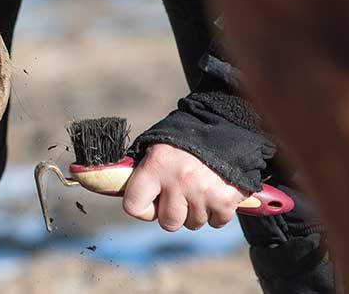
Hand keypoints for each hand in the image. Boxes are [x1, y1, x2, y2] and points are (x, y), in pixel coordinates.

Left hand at [122, 143, 248, 230]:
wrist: (228, 124)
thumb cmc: (186, 140)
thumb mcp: (158, 146)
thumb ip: (144, 171)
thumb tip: (119, 189)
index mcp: (156, 165)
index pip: (134, 206)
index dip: (143, 207)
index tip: (152, 200)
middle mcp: (178, 180)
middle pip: (169, 223)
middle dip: (174, 212)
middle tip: (181, 194)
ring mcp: (203, 192)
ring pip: (193, 223)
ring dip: (197, 211)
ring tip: (200, 187)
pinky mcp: (226, 199)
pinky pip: (216, 223)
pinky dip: (217, 212)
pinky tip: (216, 191)